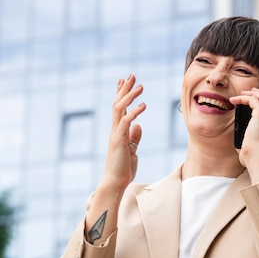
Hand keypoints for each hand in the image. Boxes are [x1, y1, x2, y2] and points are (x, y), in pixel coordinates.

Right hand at [102, 75, 145, 192]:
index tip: (124, 81)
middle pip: (118, 104)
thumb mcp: (132, 150)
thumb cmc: (123, 168)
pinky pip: (126, 122)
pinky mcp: (119, 140)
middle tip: (131, 75)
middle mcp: (115, 129)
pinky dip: (134, 112)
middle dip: (124, 89)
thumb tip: (138, 126)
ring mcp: (116, 134)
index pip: (119, 108)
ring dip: (129, 96)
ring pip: (120, 109)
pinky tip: (143, 105)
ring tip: (140, 86)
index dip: (121, 94)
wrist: (116, 181)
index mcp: (118, 131)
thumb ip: (134, 137)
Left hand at [230, 88, 258, 155]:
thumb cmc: (253, 158)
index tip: (256, 102)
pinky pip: (253, 99)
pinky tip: (234, 100)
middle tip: (251, 92)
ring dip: (253, 93)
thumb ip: (248, 147)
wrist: (257, 157)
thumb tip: (240, 149)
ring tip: (242, 93)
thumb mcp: (251, 150)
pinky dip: (243, 98)